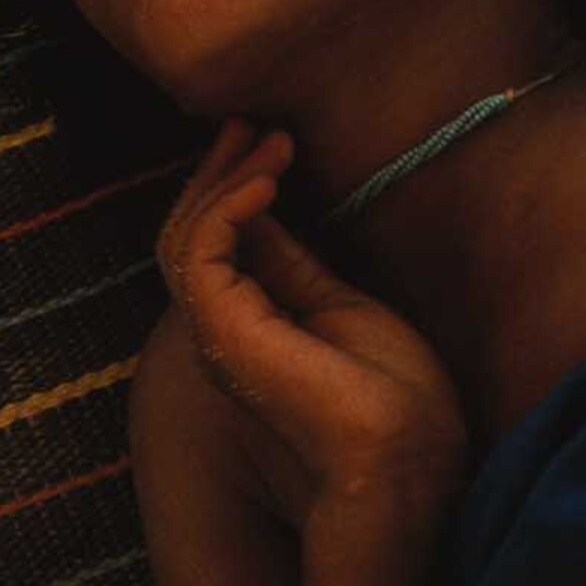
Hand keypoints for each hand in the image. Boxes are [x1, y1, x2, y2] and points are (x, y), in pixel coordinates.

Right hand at [156, 121, 468, 541]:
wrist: (400, 463)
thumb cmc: (391, 403)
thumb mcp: (343, 309)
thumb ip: (296, 267)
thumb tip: (270, 212)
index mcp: (246, 331)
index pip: (213, 248)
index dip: (231, 189)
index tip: (268, 140)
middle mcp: (218, 333)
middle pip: (187, 237)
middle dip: (217, 174)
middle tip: (251, 122)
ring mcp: (215, 333)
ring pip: (185, 239)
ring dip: (224, 179)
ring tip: (269, 140)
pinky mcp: (223, 330)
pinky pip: (201, 251)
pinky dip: (229, 205)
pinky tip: (268, 177)